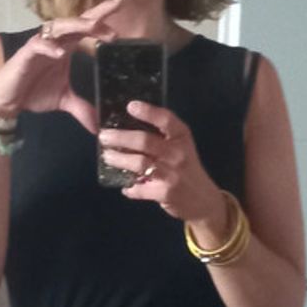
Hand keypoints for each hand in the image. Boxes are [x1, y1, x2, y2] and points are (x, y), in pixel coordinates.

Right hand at [0, 0, 123, 135]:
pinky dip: (49, 48)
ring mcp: (41, 46)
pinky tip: (60, 53)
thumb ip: (82, 109)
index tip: (121, 12)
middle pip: (77, 22)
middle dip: (95, 16)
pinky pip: (38, 46)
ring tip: (93, 27)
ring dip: (76, 25)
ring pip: (59, 27)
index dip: (101, 19)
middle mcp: (55, 41)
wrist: (10, 99)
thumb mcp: (64, 101)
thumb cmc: (35, 92)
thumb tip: (97, 126)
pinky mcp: (26, 54)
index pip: (86, 28)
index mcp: (66, 47)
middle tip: (114, 13)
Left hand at [100, 100, 229, 229]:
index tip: (130, 106)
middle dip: (120, 137)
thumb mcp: (179, 147)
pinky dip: (129, 188)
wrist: (203, 200)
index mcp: (181, 136)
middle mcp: (178, 153)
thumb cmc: (186, 168)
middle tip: (103, 136)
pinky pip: (140, 189)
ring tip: (107, 156)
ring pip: (140, 164)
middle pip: (145, 141)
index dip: (148, 112)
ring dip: (120, 159)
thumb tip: (125, 124)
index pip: (165, 119)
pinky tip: (124, 186)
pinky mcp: (165, 193)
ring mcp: (171, 174)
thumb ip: (158, 136)